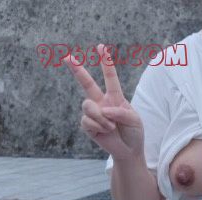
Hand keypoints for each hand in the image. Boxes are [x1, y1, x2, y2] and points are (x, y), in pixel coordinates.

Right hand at [64, 44, 144, 160]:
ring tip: (111, 127)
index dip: (106, 63)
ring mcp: (94, 113)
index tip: (101, 47)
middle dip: (77, 70)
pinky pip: (87, 120)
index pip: (110, 77)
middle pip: (86, 83)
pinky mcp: (88, 125)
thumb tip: (104, 110)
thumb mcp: (134, 120)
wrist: (128, 151)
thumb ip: (121, 112)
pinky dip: (99, 126)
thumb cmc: (133, 133)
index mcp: (115, 97)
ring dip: (101, 117)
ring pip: (87, 106)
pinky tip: (105, 132)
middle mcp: (102, 102)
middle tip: (67, 56)